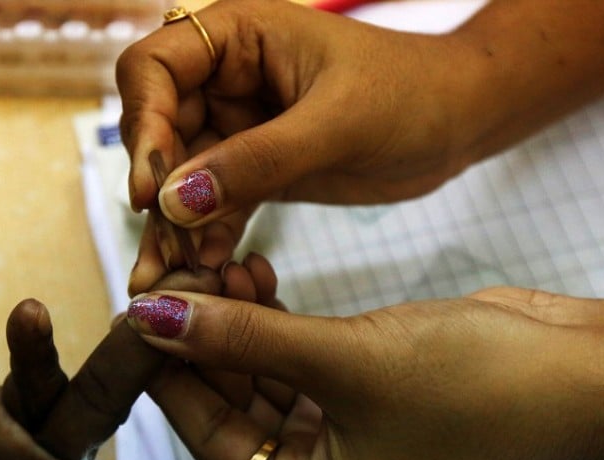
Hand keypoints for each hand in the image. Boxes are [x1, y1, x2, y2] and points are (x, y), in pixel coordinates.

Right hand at [118, 0, 472, 292]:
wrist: (461, 120)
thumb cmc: (412, 93)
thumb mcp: (336, 124)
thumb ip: (256, 161)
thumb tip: (173, 201)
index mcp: (238, 37)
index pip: (153, 70)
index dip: (142, 128)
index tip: (148, 189)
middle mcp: (226, 78)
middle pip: (157, 130)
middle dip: (155, 190)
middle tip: (163, 250)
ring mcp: (239, 127)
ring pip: (181, 177)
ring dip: (173, 227)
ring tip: (169, 278)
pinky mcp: (256, 170)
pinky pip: (215, 205)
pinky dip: (208, 236)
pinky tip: (210, 268)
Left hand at [129, 277, 603, 459]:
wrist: (570, 369)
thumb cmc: (468, 386)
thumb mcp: (343, 360)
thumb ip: (242, 337)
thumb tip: (151, 315)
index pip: (207, 435)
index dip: (168, 368)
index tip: (136, 307)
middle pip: (225, 405)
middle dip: (200, 338)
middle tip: (172, 274)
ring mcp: (331, 435)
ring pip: (253, 376)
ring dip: (233, 320)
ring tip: (216, 260)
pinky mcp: (350, 393)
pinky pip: (288, 359)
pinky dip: (269, 321)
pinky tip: (252, 273)